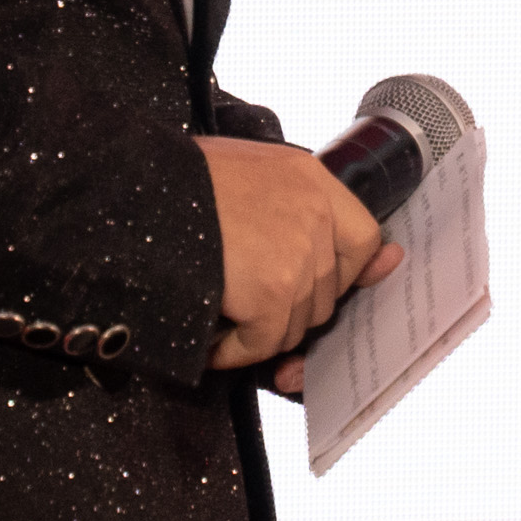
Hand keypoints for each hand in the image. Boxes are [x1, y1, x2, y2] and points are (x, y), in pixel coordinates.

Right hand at [204, 134, 395, 386]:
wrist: (138, 188)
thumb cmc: (179, 178)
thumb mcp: (246, 170)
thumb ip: (295, 205)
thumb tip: (381, 257)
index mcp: (311, 179)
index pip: (362, 238)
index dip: (343, 272)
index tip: (318, 287)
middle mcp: (316, 215)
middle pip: (325, 293)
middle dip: (287, 310)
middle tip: (248, 308)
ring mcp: (298, 256)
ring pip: (294, 324)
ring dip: (257, 331)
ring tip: (221, 320)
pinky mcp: (271, 293)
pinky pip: (262, 343)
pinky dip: (233, 351)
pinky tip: (208, 340)